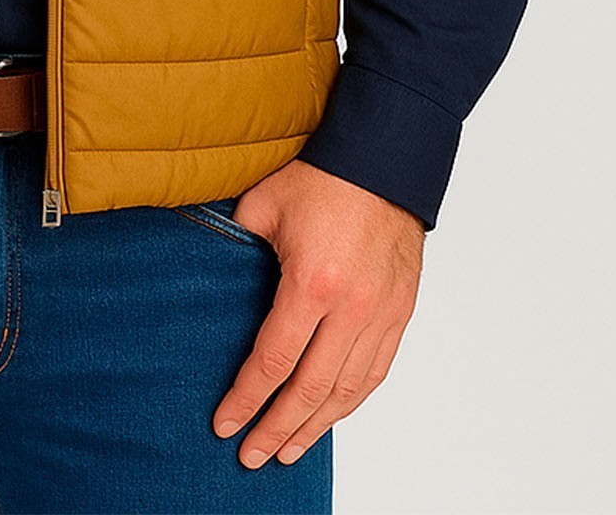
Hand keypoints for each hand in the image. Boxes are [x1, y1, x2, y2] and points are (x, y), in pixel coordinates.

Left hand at [211, 159, 424, 468]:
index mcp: (312, 284)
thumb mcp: (262, 205)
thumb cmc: (321, 177)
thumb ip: (238, 248)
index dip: (247, 399)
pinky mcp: (400, 311)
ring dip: (317, 426)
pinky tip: (331, 415)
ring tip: (289, 451)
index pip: (273, 361)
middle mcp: (351, 308)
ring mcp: (381, 314)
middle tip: (251, 456)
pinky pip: (376, 371)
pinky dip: (352, 401)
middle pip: (311, 389)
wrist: (382, 159)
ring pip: (347, 390)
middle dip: (278, 428)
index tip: (225, 424)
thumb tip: (215, 273)